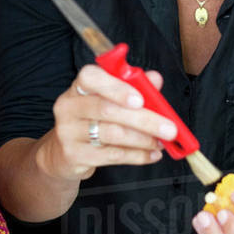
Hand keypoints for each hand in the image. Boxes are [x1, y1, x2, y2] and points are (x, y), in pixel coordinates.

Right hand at [36, 65, 176, 180]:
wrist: (64, 153)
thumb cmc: (94, 120)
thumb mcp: (111, 99)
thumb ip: (135, 86)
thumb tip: (155, 79)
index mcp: (80, 86)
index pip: (91, 77)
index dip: (117, 87)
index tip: (140, 99)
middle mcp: (69, 106)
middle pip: (108, 109)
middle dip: (144, 119)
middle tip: (169, 128)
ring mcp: (68, 131)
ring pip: (112, 134)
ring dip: (143, 139)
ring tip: (160, 142)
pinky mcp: (73, 154)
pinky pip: (112, 155)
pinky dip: (136, 155)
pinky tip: (150, 155)